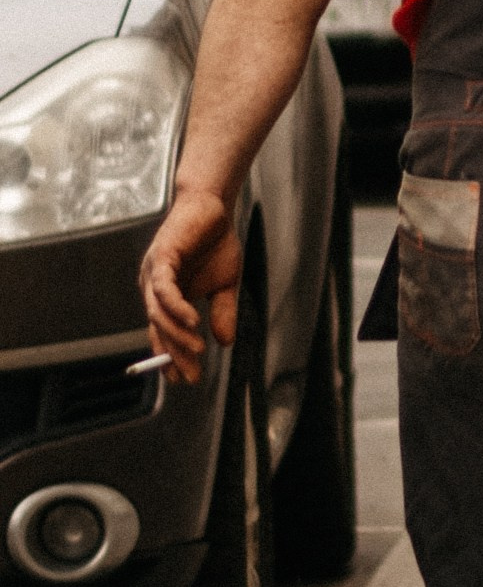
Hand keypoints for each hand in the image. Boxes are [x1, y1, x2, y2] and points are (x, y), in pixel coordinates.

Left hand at [139, 189, 241, 382]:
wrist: (214, 206)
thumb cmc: (215, 242)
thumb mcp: (225, 285)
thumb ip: (222, 312)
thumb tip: (225, 342)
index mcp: (166, 296)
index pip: (163, 332)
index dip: (171, 357)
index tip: (185, 379)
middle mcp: (154, 287)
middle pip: (158, 328)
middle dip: (175, 354)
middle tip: (191, 376)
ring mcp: (154, 273)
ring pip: (158, 313)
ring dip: (177, 334)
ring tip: (198, 351)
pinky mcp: (162, 257)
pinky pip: (164, 289)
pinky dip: (176, 308)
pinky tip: (192, 321)